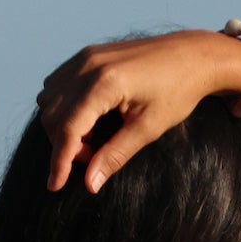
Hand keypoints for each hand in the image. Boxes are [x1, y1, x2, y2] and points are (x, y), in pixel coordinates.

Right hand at [36, 30, 240, 193]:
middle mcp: (89, 65)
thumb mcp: (148, 129)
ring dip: (62, 127)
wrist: (191, 55)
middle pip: (53, 116)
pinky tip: (89, 120)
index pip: (67, 128)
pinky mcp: (87, 54)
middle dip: (65, 145)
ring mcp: (86, 56)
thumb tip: (90, 184)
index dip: (59, 162)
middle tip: (94, 157)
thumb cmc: (176, 91)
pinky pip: (57, 85)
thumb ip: (115, 155)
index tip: (55, 186)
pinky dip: (64, 108)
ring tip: (94, 139)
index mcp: (105, 83)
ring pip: (49, 100)